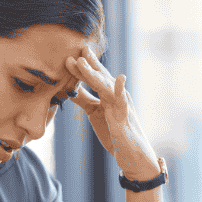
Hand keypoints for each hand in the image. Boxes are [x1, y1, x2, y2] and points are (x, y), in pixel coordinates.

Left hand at [65, 47, 160, 180]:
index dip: (84, 65)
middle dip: (89, 62)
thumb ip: (84, 100)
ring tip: (84, 60)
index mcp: (107, 95)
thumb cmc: (113, 133)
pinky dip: (121, 89)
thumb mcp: (95, 113)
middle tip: (80, 47)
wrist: (131, 154)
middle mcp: (114, 96)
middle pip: (100, 76)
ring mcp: (120, 105)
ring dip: (95, 72)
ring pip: (106, 85)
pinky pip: (123, 101)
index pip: (95, 76)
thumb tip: (70, 88)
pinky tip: (121, 78)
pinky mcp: (124, 116)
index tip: (73, 52)